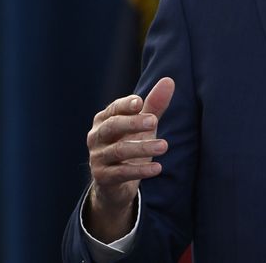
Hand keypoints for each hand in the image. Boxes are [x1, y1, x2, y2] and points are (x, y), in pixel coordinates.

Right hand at [84, 77, 174, 241]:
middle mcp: (96, 137)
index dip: (125, 104)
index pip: (113, 109)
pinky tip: (158, 168)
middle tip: (154, 121)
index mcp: (104, 120)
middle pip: (112, 126)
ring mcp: (97, 158)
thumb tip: (169, 80)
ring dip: (142, 147)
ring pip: (118, 150)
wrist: (115, 185)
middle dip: (133, 123)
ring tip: (164, 146)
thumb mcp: (143, 126)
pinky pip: (121, 173)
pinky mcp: (102, 177)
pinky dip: (140, 170)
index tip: (140, 102)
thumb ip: (154, 106)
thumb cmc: (130, 145)